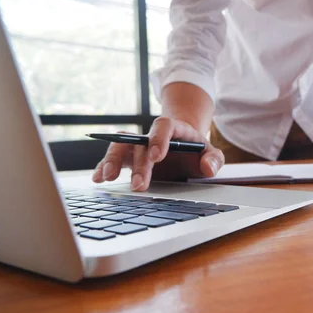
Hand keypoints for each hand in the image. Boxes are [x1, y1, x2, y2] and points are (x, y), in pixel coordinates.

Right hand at [92, 116, 224, 190]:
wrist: (185, 148)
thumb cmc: (197, 151)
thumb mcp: (211, 154)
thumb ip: (214, 159)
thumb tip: (207, 168)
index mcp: (174, 129)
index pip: (164, 126)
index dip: (158, 139)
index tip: (157, 156)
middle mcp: (152, 136)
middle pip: (140, 143)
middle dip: (139, 165)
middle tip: (139, 186)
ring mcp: (139, 147)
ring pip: (121, 146)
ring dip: (113, 161)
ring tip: (108, 177)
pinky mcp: (130, 159)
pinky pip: (114, 159)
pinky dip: (103, 167)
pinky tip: (98, 179)